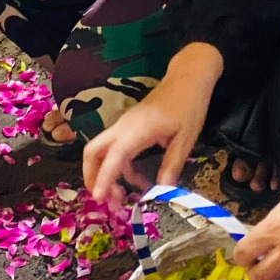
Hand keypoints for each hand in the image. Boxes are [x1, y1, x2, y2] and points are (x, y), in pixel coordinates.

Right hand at [84, 43, 222, 210]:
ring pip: (102, 152)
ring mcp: (124, 126)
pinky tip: (138, 181)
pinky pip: (115, 150)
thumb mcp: (185, 139)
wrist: (188, 78)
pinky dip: (120, 168)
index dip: (104, 179)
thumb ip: (171, 166)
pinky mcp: (128, 128)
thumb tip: (162, 192)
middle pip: (93, 151)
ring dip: (106, 175)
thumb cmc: (188, 106)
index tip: (99, 199)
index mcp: (136, 130)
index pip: (113, 158)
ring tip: (122, 198)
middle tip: (105, 201)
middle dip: (92, 177)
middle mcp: (123, 127)